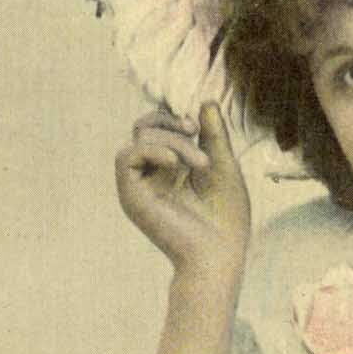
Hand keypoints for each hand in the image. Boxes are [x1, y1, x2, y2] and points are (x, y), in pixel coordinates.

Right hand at [116, 102, 251, 279]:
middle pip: (146, 125)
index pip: (159, 126)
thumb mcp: (223, 165)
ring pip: (140, 136)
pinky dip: (152, 151)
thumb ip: (213, 134)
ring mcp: (140, 184)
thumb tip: (206, 101)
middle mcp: (152, 173)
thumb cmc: (226, 216)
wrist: (220, 252)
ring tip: (200, 163)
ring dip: (173, 141)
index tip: (198, 125)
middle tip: (196, 132)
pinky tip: (176, 165)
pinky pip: (126, 156)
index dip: (173, 116)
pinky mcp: (130, 195)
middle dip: (172, 122)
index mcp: (172, 166)